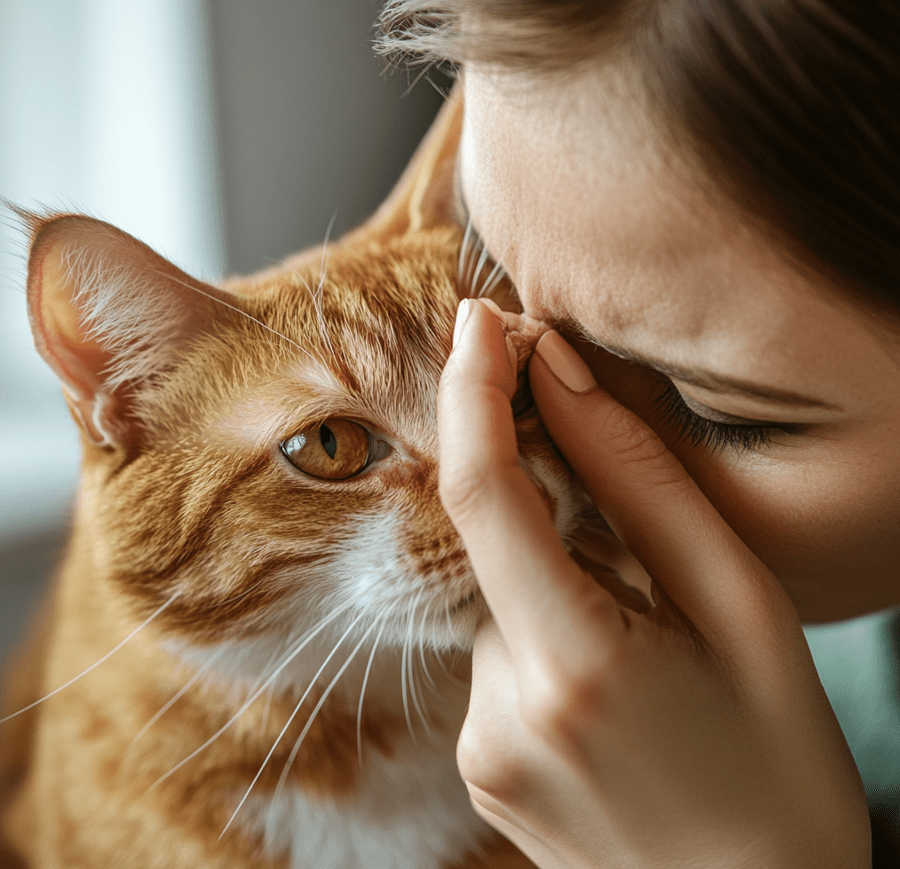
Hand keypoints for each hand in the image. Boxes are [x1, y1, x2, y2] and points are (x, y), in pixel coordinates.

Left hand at [437, 299, 870, 868]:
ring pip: (503, 601)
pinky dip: (548, 633)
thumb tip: (562, 376)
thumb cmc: (777, 766)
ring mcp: (478, 747)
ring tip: (652, 655)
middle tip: (636, 545)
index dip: (472, 392)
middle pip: (495, 546)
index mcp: (575, 665)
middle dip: (546, 508)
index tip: (480, 322)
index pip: (483, 495)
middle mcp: (500, 711)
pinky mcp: (476, 764)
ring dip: (562, 588)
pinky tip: (619, 686)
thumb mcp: (740, 608)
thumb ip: (640, 484)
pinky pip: (500, 655)